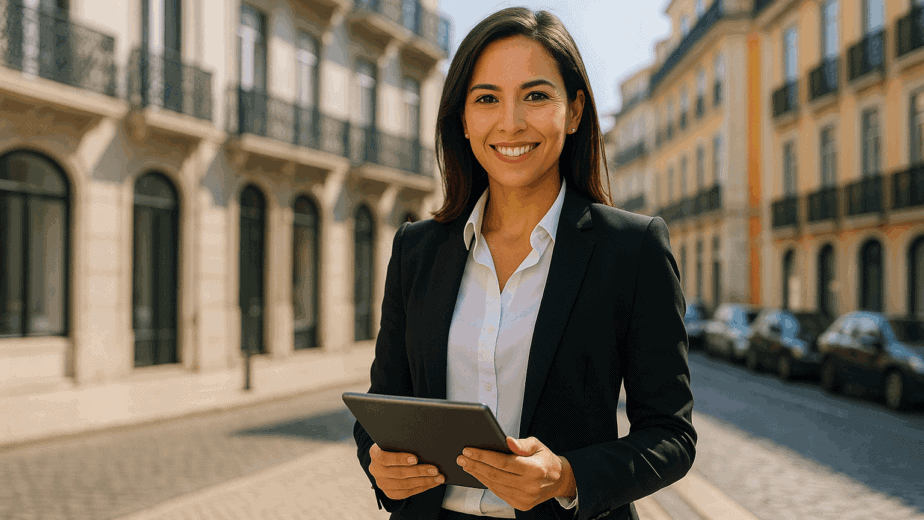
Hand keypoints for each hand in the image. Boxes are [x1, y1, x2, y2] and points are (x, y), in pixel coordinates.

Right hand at [368, 444, 445, 499]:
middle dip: (419, 471)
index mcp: (375, 454)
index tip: (415, 458)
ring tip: (438, 477)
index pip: (386, 458)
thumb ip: (402, 442)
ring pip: (405, 485)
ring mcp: (382, 483)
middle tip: (434, 469)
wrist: (386, 459)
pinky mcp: (390, 492)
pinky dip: (422, 488)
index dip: (400, 459)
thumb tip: (422, 443)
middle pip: (399, 473)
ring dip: (424, 481)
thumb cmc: (394, 447)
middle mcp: (376, 470)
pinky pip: (407, 493)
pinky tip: (432, 483)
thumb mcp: (394, 441)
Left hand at [457, 436, 576, 510]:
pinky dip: (487, 483)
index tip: (469, 450)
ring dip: (478, 475)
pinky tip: (479, 474)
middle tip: (462, 458)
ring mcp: (525, 498)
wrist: (558, 480)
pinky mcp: (521, 504)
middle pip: (496, 475)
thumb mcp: (538, 445)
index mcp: (535, 469)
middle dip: (475, 465)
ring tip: (467, 465)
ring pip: (495, 485)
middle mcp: (530, 486)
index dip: (484, 456)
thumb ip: (522, 443)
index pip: (503, 462)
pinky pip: (499, 493)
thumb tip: (507, 441)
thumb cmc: (545, 460)